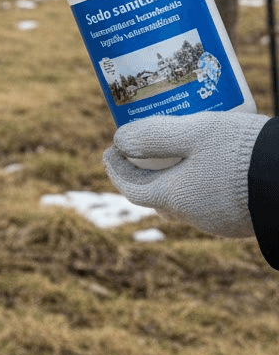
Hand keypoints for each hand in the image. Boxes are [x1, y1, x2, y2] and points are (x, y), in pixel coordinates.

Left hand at [103, 112, 268, 237]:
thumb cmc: (242, 153)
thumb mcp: (196, 133)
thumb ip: (155, 135)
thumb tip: (119, 140)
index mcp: (176, 198)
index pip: (131, 189)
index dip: (116, 169)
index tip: (110, 150)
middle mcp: (195, 217)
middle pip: (157, 194)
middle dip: (145, 171)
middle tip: (143, 145)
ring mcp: (221, 222)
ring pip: (186, 199)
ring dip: (175, 176)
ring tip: (177, 149)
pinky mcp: (243, 219)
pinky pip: (211, 200)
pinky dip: (201, 181)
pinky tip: (212, 163)